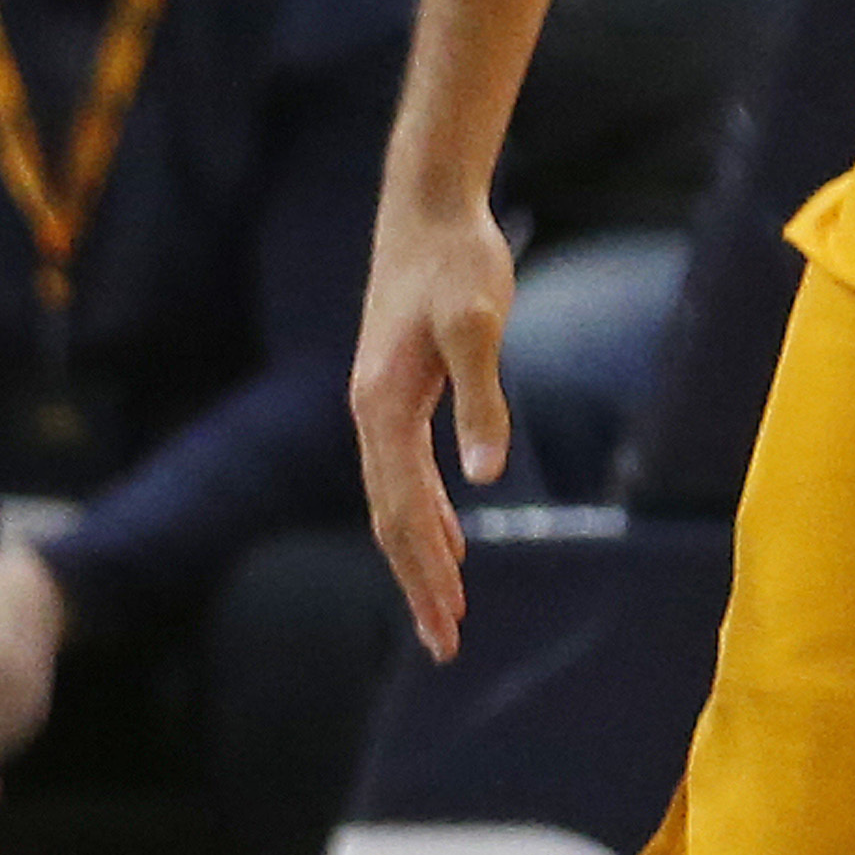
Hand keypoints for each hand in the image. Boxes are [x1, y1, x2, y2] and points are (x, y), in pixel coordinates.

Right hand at [352, 186, 518, 659]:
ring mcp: (377, 408)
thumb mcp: (480, 325)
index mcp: (381, 410)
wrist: (425, 209)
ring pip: (392, 502)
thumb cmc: (456, 262)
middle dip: (418, 585)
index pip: (403, 512)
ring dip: (419, 557)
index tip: (449, 625)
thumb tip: (486, 478)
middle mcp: (368, 418)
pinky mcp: (394, 395)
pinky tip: (451, 537)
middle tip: (446, 644)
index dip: (427, 573)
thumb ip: (484, 399)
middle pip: (389, 521)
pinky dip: (425, 515)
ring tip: (445, 608)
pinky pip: (403, 474)